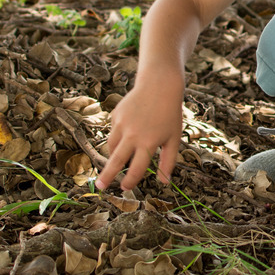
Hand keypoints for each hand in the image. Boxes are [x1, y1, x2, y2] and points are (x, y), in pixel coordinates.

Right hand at [96, 76, 184, 191]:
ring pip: (111, 147)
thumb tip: (164, 182)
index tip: (125, 188)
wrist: (159, 86)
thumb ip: (168, 162)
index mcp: (148, 143)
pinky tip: (128, 133)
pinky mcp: (115, 115)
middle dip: (107, 176)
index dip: (130, 182)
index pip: (136, 169)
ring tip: (115, 163)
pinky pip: (113, 132)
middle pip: (116, 161)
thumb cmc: (170, 114)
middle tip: (100, 187)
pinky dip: (117, 138)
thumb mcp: (173, 139)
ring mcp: (121, 124)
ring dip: (112, 156)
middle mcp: (132, 135)